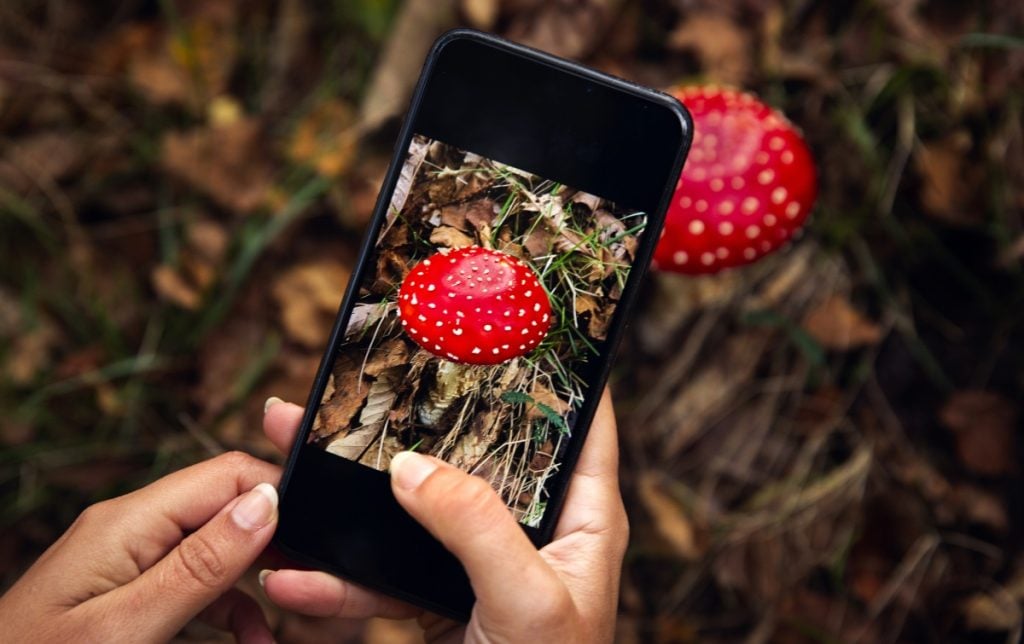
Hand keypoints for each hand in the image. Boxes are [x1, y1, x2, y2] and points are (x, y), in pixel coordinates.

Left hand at [0, 451, 280, 642]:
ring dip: (253, 593)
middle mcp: (131, 530)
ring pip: (217, 556)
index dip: (279, 497)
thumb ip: (200, 565)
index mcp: (128, 522)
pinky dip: (226, 613)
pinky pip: (193, 588)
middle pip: (225, 513)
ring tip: (270, 639)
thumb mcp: (127, 627)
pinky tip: (246, 641)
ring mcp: (128, 561)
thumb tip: (267, 502)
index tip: (318, 541)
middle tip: (305, 595)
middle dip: (272, 551)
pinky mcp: (127, 593)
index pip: (227, 475)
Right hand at [261, 387, 627, 642]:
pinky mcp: (441, 600)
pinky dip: (340, 580)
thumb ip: (475, 526)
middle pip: (471, 455)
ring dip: (350, 499)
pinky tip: (297, 574)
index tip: (507, 320)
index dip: (552, 368)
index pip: (578, 420)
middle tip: (358, 384)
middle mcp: (532, 529)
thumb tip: (408, 468)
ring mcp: (481, 564)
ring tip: (291, 465)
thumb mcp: (526, 599)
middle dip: (410, 424)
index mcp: (579, 516)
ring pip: (413, 513)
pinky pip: (385, 576)